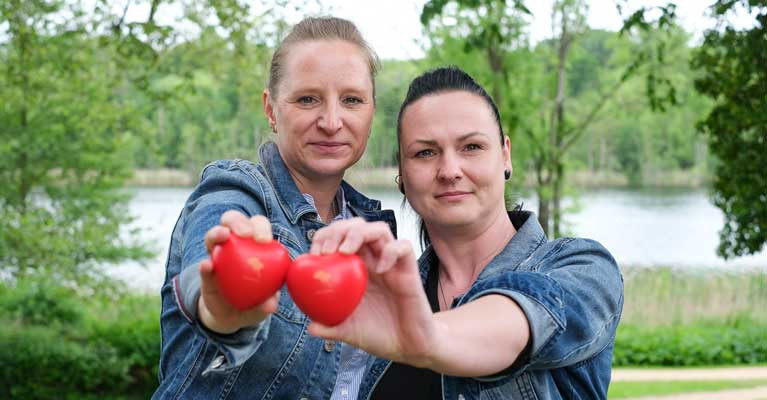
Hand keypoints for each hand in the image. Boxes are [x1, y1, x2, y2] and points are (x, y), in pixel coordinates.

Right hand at [197, 210, 279, 333]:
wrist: (232, 315)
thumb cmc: (255, 300)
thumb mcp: (265, 303)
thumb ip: (268, 302)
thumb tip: (270, 304)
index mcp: (254, 244)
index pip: (257, 225)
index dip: (261, 227)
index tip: (264, 240)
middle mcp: (234, 243)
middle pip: (234, 221)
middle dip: (239, 222)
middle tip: (245, 234)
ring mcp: (217, 255)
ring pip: (214, 235)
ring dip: (217, 232)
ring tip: (223, 236)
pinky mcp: (206, 273)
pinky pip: (204, 266)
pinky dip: (205, 266)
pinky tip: (207, 266)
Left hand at [307, 218, 437, 366]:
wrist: (409, 347)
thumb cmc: (379, 334)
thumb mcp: (349, 332)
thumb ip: (331, 328)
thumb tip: (311, 327)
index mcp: (355, 269)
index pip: (338, 237)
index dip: (323, 237)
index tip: (314, 254)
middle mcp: (373, 260)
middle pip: (356, 226)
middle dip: (338, 230)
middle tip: (326, 251)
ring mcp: (391, 263)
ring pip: (378, 229)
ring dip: (359, 233)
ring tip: (346, 251)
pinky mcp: (410, 269)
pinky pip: (404, 247)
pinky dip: (391, 251)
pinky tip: (381, 269)